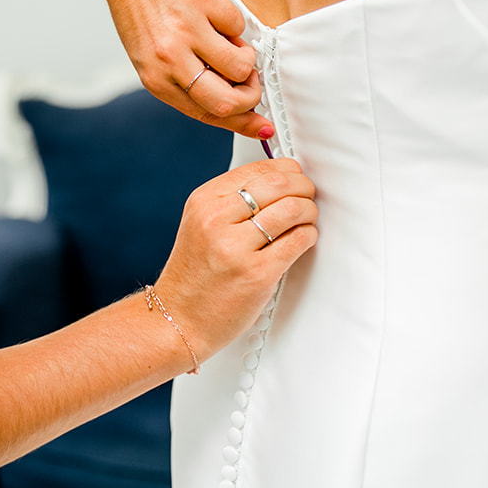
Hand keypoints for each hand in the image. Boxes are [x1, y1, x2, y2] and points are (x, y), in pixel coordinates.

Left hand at [100, 0, 273, 139]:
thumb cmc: (144, 15)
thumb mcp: (155, 59)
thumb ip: (188, 83)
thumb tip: (236, 106)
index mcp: (157, 80)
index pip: (208, 114)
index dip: (242, 123)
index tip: (264, 126)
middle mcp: (169, 59)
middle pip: (227, 101)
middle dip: (250, 96)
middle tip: (250, 80)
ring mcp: (186, 30)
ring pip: (240, 65)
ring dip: (245, 57)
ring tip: (228, 43)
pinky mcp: (202, 2)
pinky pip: (239, 26)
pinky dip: (233, 23)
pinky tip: (213, 15)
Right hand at [153, 158, 317, 359]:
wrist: (178, 319)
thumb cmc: (194, 275)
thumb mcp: (200, 224)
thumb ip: (233, 201)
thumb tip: (280, 181)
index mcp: (203, 201)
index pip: (257, 169)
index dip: (286, 170)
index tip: (295, 177)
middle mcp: (216, 219)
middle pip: (278, 184)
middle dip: (303, 187)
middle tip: (307, 197)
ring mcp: (236, 247)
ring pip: (292, 209)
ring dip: (309, 211)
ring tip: (306, 219)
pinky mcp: (257, 273)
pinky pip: (298, 240)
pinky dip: (308, 235)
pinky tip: (303, 239)